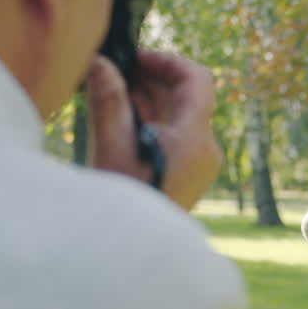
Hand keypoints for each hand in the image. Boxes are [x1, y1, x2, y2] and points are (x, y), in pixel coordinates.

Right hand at [86, 51, 220, 210]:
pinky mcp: (190, 175)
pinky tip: (122, 120)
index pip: (197, 79)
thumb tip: (100, 62)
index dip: (167, 62)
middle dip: (151, 80)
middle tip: (116, 72)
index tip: (136, 58)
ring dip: (149, 101)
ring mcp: (201, 164)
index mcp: (195, 138)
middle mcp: (207, 149)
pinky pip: (176, 137)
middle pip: (186, 97)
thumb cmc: (123, 198)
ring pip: (179, 117)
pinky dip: (152, 123)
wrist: (134, 250)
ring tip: (113, 93)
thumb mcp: (111, 144)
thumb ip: (108, 98)